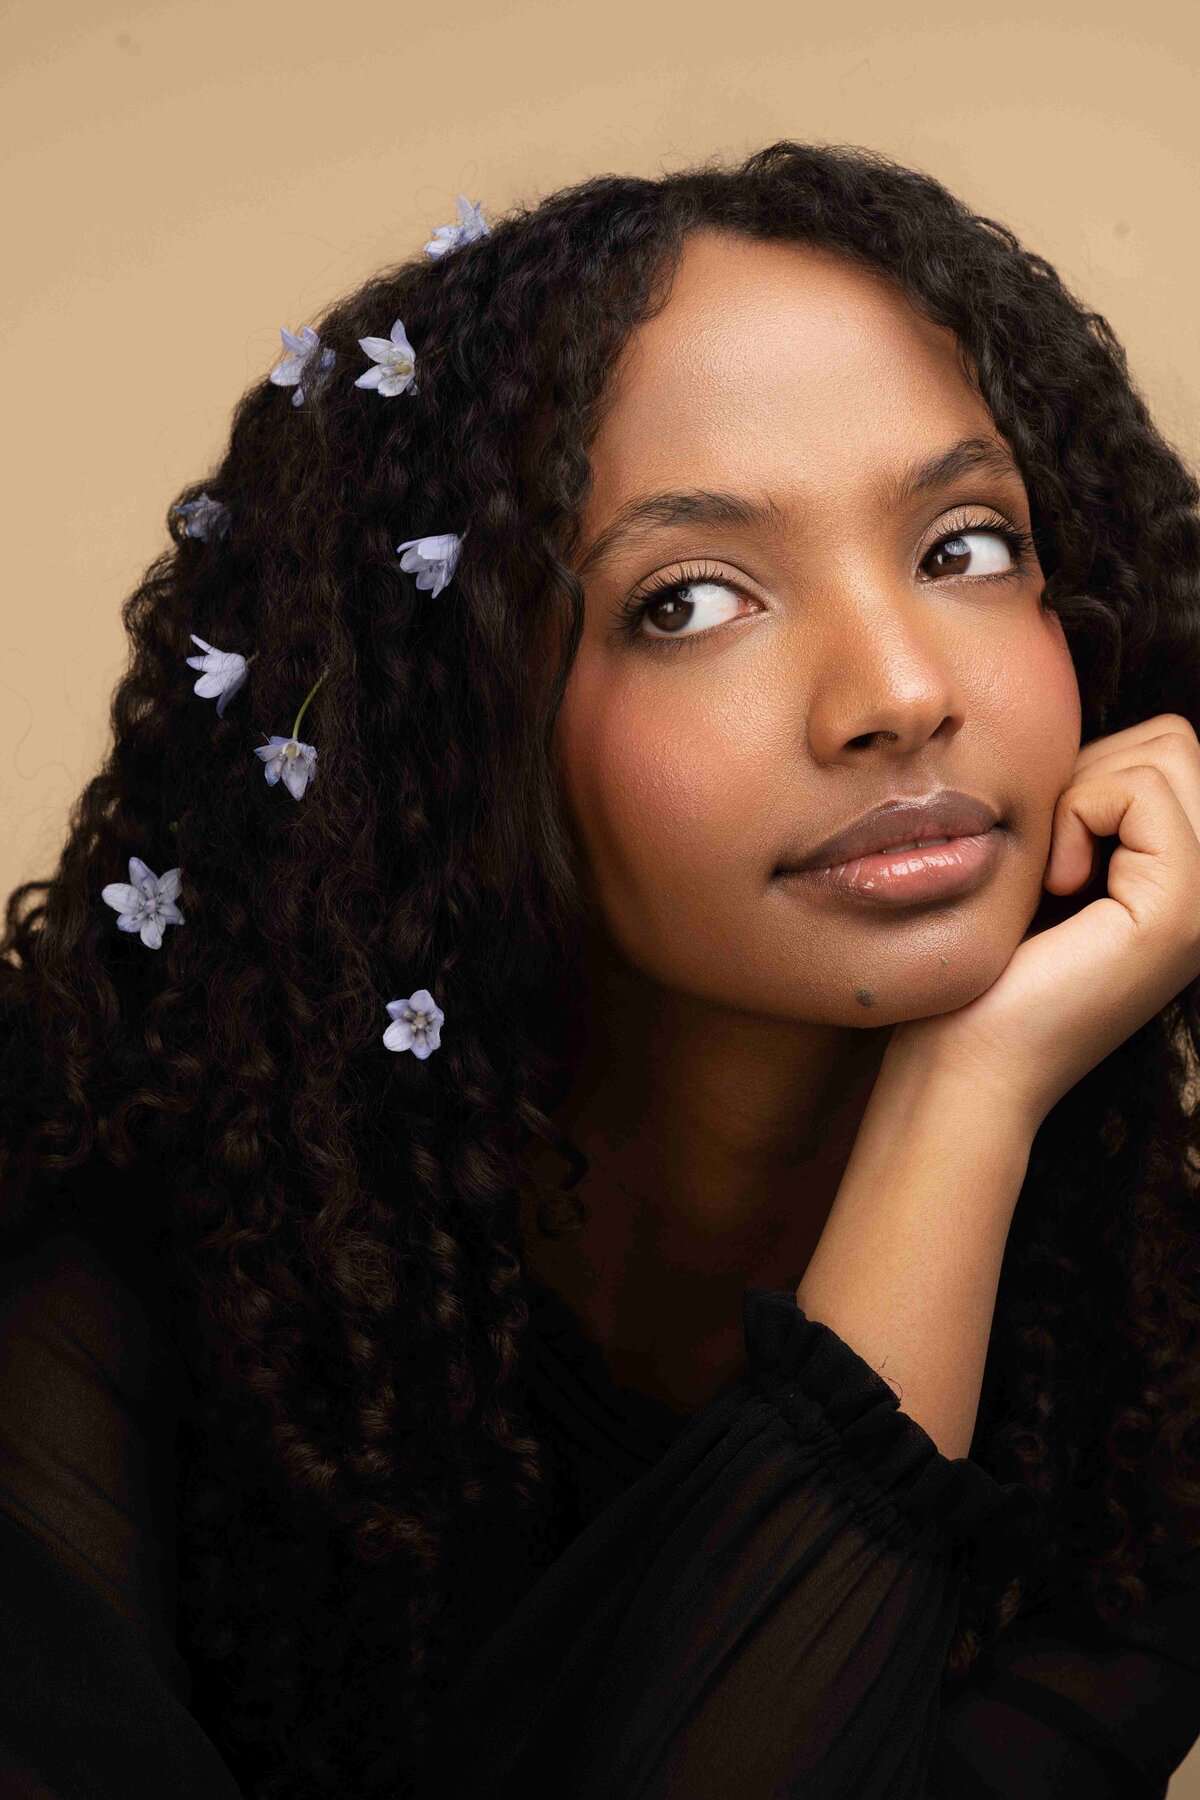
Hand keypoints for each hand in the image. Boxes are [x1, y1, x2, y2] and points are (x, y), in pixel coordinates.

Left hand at [888, 714, 1199, 1134]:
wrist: (965, 1064)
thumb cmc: (985, 965)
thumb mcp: (1049, 859)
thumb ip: (1092, 802)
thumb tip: (1086, 736)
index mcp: (1189, 875)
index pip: (1171, 747)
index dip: (1091, 771)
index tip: (1051, 853)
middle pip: (1174, 737)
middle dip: (1090, 771)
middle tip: (1050, 857)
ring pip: (1167, 748)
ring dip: (1082, 792)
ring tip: (1056, 874)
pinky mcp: (1184, 907)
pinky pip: (1139, 788)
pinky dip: (1078, 814)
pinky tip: (1057, 887)